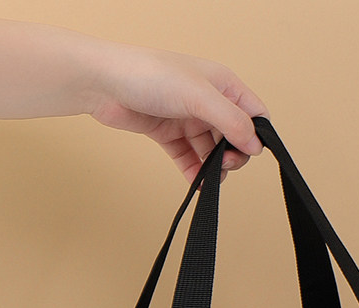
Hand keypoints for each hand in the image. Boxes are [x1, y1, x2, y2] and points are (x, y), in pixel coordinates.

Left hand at [88, 45, 267, 181]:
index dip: (256, 136)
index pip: (254, 114)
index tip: (248, 153)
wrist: (102, 83)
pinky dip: (195, 172)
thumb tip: (255, 146)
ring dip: (213, 168)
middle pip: (235, 138)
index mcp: (222, 85)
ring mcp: (189, 119)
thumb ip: (232, 121)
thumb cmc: (147, 74)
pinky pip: (190, 159)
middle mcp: (208, 102)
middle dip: (233, 155)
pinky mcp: (170, 134)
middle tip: (223, 164)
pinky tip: (196, 183)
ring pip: (212, 152)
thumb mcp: (199, 96)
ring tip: (207, 177)